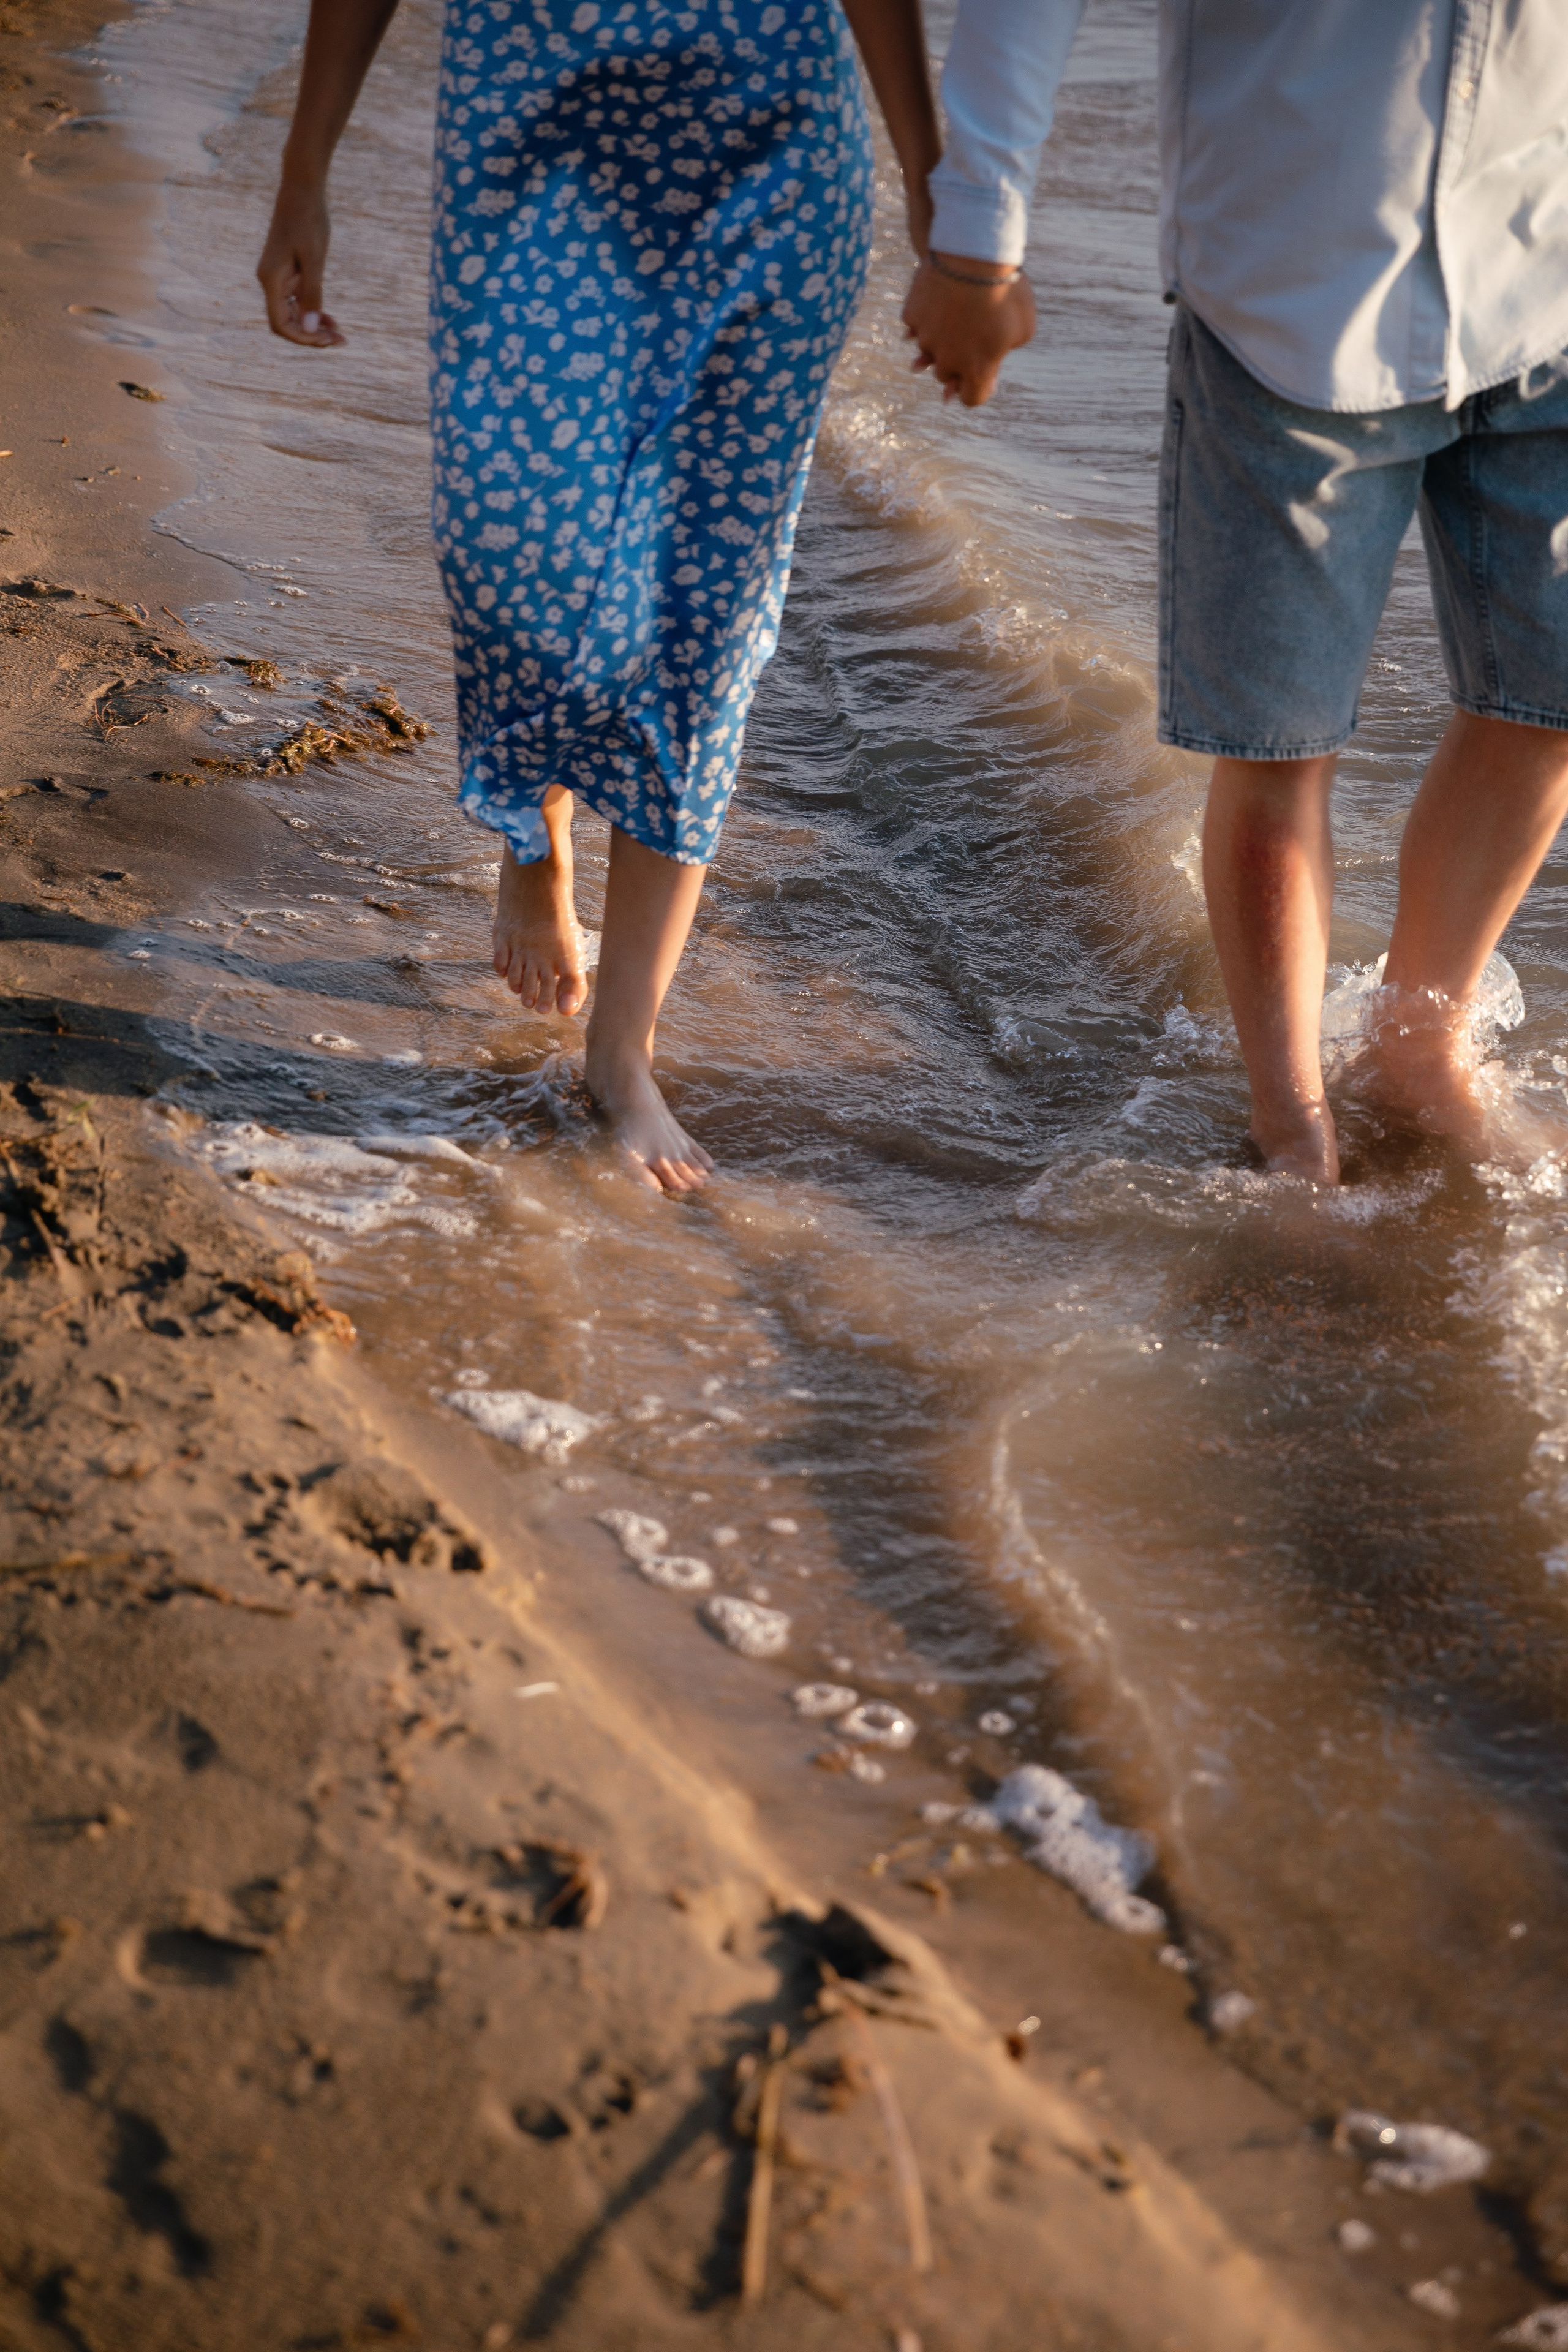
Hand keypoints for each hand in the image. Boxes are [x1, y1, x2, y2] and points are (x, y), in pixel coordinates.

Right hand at [257, 173, 345, 347]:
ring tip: (339, 333)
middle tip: (341, 340)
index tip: (328, 340)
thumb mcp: (314, 259)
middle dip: (312, 336)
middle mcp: (269, 281)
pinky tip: (331, 318)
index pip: (281, 325)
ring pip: (293, 314)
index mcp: (271, 279)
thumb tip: (311, 329)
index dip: (303, 338)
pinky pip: (297, 300)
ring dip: (314, 326)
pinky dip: (313, 311)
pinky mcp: (286, 271)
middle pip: (287, 323)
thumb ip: (312, 294)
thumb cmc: (309, 219)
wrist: (302, 188)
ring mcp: (277, 277)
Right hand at [902, 255, 1035, 406]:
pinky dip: (924, 318)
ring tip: (948, 322)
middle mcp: (947, 361)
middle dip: (955, 363)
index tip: (982, 378)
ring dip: (937, 341)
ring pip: (927, 351)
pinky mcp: (912, 315)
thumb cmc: (1007, 291)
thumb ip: (1008, 348)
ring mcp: (926, 339)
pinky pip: (915, 324)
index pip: (972, 398)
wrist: (976, 254)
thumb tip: (996, 356)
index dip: (977, 389)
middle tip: (965, 343)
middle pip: (946, 374)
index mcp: (977, 370)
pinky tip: (934, 304)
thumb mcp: (1023, 326)